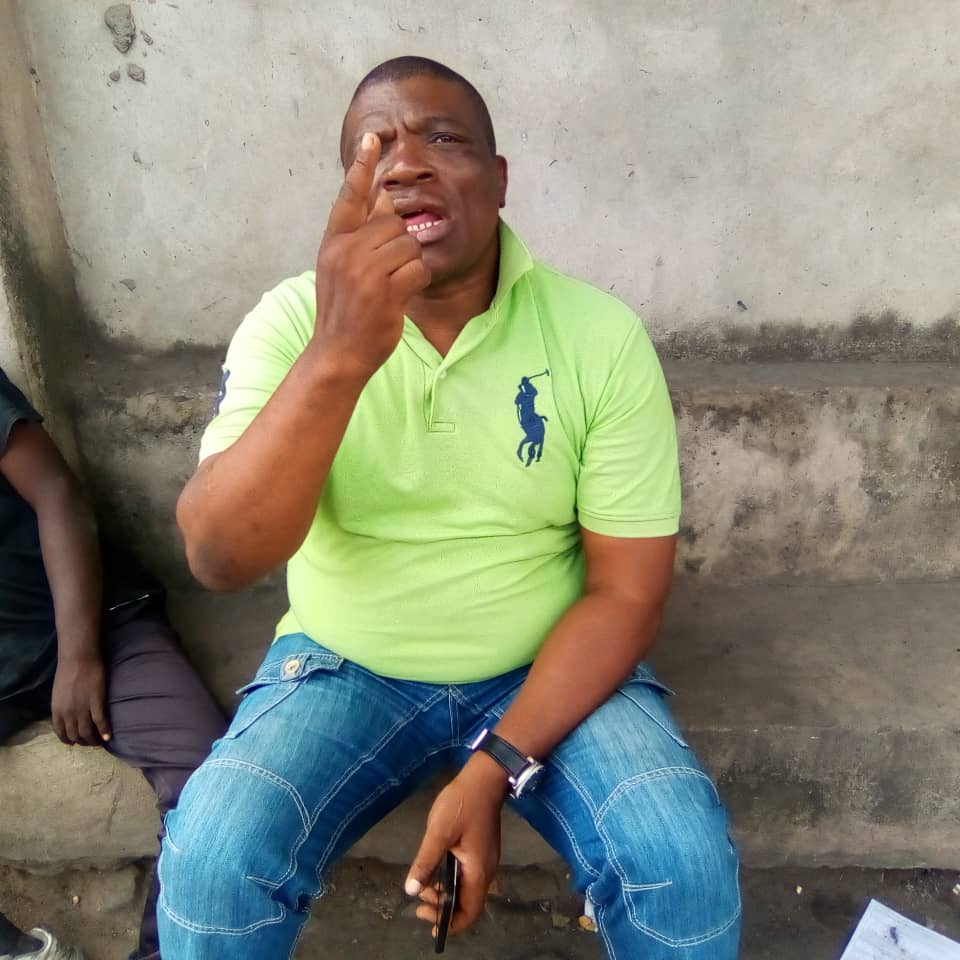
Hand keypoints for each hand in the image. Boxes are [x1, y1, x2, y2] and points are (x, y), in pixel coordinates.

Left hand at [51, 652, 110, 745]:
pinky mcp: (96, 703)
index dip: (70, 740)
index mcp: (57, 711)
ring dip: (94, 740)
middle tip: (92, 742)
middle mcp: (68, 713)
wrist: (78, 657)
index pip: (62, 733)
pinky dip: (105, 731)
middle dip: (84, 742)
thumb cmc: (68, 671)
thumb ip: (62, 706)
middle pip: (76, 735)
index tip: (76, 742)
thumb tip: (67, 715)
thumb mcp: (58, 693)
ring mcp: (82, 709)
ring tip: (100, 741)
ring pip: (88, 732)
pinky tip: (109, 736)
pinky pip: (100, 722)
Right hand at [311, 132, 430, 379]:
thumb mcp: (341, 267)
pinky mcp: (383, 291)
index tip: (373, 139)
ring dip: (409, 266)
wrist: (337, 352)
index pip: (350, 197)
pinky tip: (401, 297)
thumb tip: (384, 196)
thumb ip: (361, 233)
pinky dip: (417, 282)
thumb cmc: (345, 311)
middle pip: (393, 223)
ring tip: (392, 287)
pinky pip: (418, 269)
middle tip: (388, 273)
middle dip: (400, 244)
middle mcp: (345, 251)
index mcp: (333, 242)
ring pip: (408, 245)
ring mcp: (363, 270)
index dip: (362, 168)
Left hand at [405, 754, 508, 938]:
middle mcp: (486, 871)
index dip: (449, 924)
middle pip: (468, 905)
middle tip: (420, 898)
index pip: (469, 913)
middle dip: (443, 908)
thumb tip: (411, 890)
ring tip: (425, 883)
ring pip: (468, 890)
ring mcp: (486, 860)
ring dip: (447, 893)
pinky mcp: (483, 850)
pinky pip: (469, 876)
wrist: (484, 778)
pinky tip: (437, 869)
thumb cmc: (462, 803)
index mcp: (478, 871)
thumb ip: (425, 862)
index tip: (427, 918)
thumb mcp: (439, 832)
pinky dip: (452, 881)